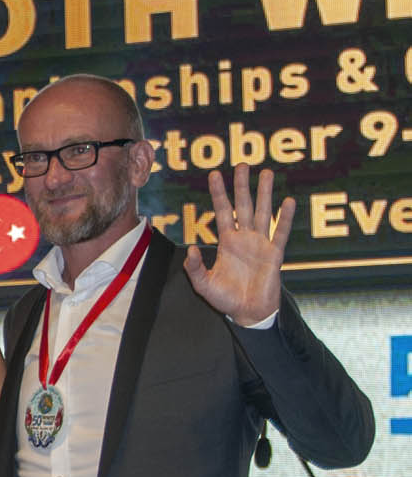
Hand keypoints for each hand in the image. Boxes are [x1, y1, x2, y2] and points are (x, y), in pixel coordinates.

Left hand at [184, 164, 291, 326]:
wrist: (248, 312)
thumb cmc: (226, 299)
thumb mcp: (203, 284)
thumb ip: (194, 268)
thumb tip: (189, 248)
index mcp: (226, 242)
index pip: (222, 211)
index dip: (218, 193)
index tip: (215, 174)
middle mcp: (244, 238)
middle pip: (243, 205)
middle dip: (242, 185)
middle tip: (243, 164)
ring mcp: (261, 244)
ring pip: (263, 212)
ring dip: (265, 193)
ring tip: (267, 173)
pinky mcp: (275, 254)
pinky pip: (280, 232)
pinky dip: (285, 217)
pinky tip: (288, 201)